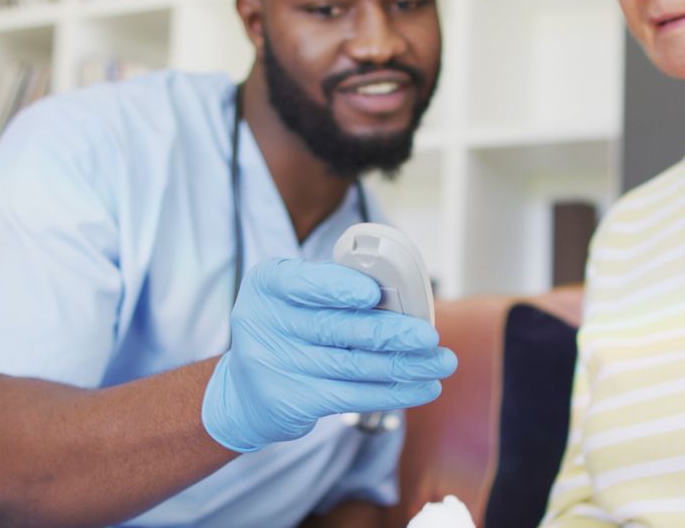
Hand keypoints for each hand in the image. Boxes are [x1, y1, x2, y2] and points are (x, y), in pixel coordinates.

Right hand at [202, 258, 457, 452]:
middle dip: (390, 333)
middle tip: (429, 336)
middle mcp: (265, 323)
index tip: (372, 293)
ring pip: (352, 365)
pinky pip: (353, 396)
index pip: (303, 283)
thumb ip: (332, 286)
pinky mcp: (294, 401)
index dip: (337, 288)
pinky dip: (393, 392)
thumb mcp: (293, 296)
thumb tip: (399, 294)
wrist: (244, 392)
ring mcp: (277, 366)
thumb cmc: (286, 328)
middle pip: (336, 328)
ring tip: (440, 362)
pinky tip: (422, 387)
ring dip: (404, 365)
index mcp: (267, 284)